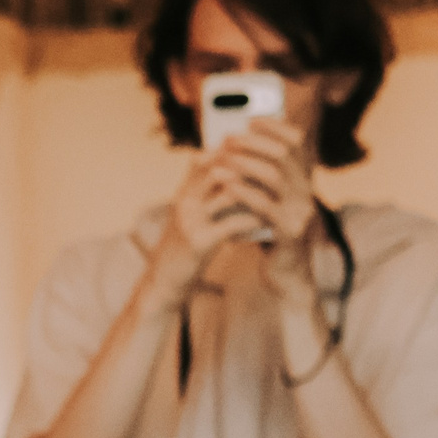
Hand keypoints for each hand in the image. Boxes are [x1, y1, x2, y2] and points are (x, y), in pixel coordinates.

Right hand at [147, 151, 266, 301]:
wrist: (162, 284)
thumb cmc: (182, 250)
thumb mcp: (188, 218)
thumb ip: (203, 197)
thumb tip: (234, 178)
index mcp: (182, 194)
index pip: (205, 158)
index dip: (232, 153)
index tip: (257, 160)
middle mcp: (183, 202)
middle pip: (218, 168)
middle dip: (249, 171)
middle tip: (273, 177)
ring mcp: (190, 221)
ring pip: (229, 192)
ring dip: (256, 193)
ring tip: (276, 197)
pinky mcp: (199, 243)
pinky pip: (234, 223)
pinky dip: (254, 220)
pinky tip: (267, 223)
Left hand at [209, 119, 320, 295]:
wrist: (287, 275)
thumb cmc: (271, 236)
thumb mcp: (267, 203)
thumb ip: (259, 181)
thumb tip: (236, 150)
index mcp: (302, 181)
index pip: (296, 143)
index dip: (275, 127)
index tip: (251, 119)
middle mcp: (306, 192)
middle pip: (283, 155)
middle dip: (253, 143)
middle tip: (227, 139)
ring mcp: (300, 211)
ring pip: (274, 177)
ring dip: (244, 164)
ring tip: (220, 160)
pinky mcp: (289, 232)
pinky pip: (265, 207)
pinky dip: (243, 193)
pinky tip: (225, 186)